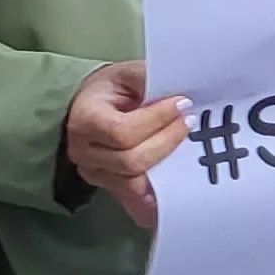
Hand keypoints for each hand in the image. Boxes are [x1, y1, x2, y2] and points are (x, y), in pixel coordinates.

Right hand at [62, 62, 182, 229]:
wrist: (92, 104)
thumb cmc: (114, 88)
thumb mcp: (129, 73)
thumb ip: (149, 79)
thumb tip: (181, 90)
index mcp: (85, 120)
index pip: (122, 132)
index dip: (157, 120)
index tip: (183, 103)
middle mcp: (84, 152)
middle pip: (131, 161)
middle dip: (167, 142)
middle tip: (190, 121)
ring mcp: (95, 174)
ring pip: (135, 184)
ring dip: (167, 165)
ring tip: (187, 144)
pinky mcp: (109, 187)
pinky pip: (134, 200)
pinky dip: (157, 198)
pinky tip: (180, 188)